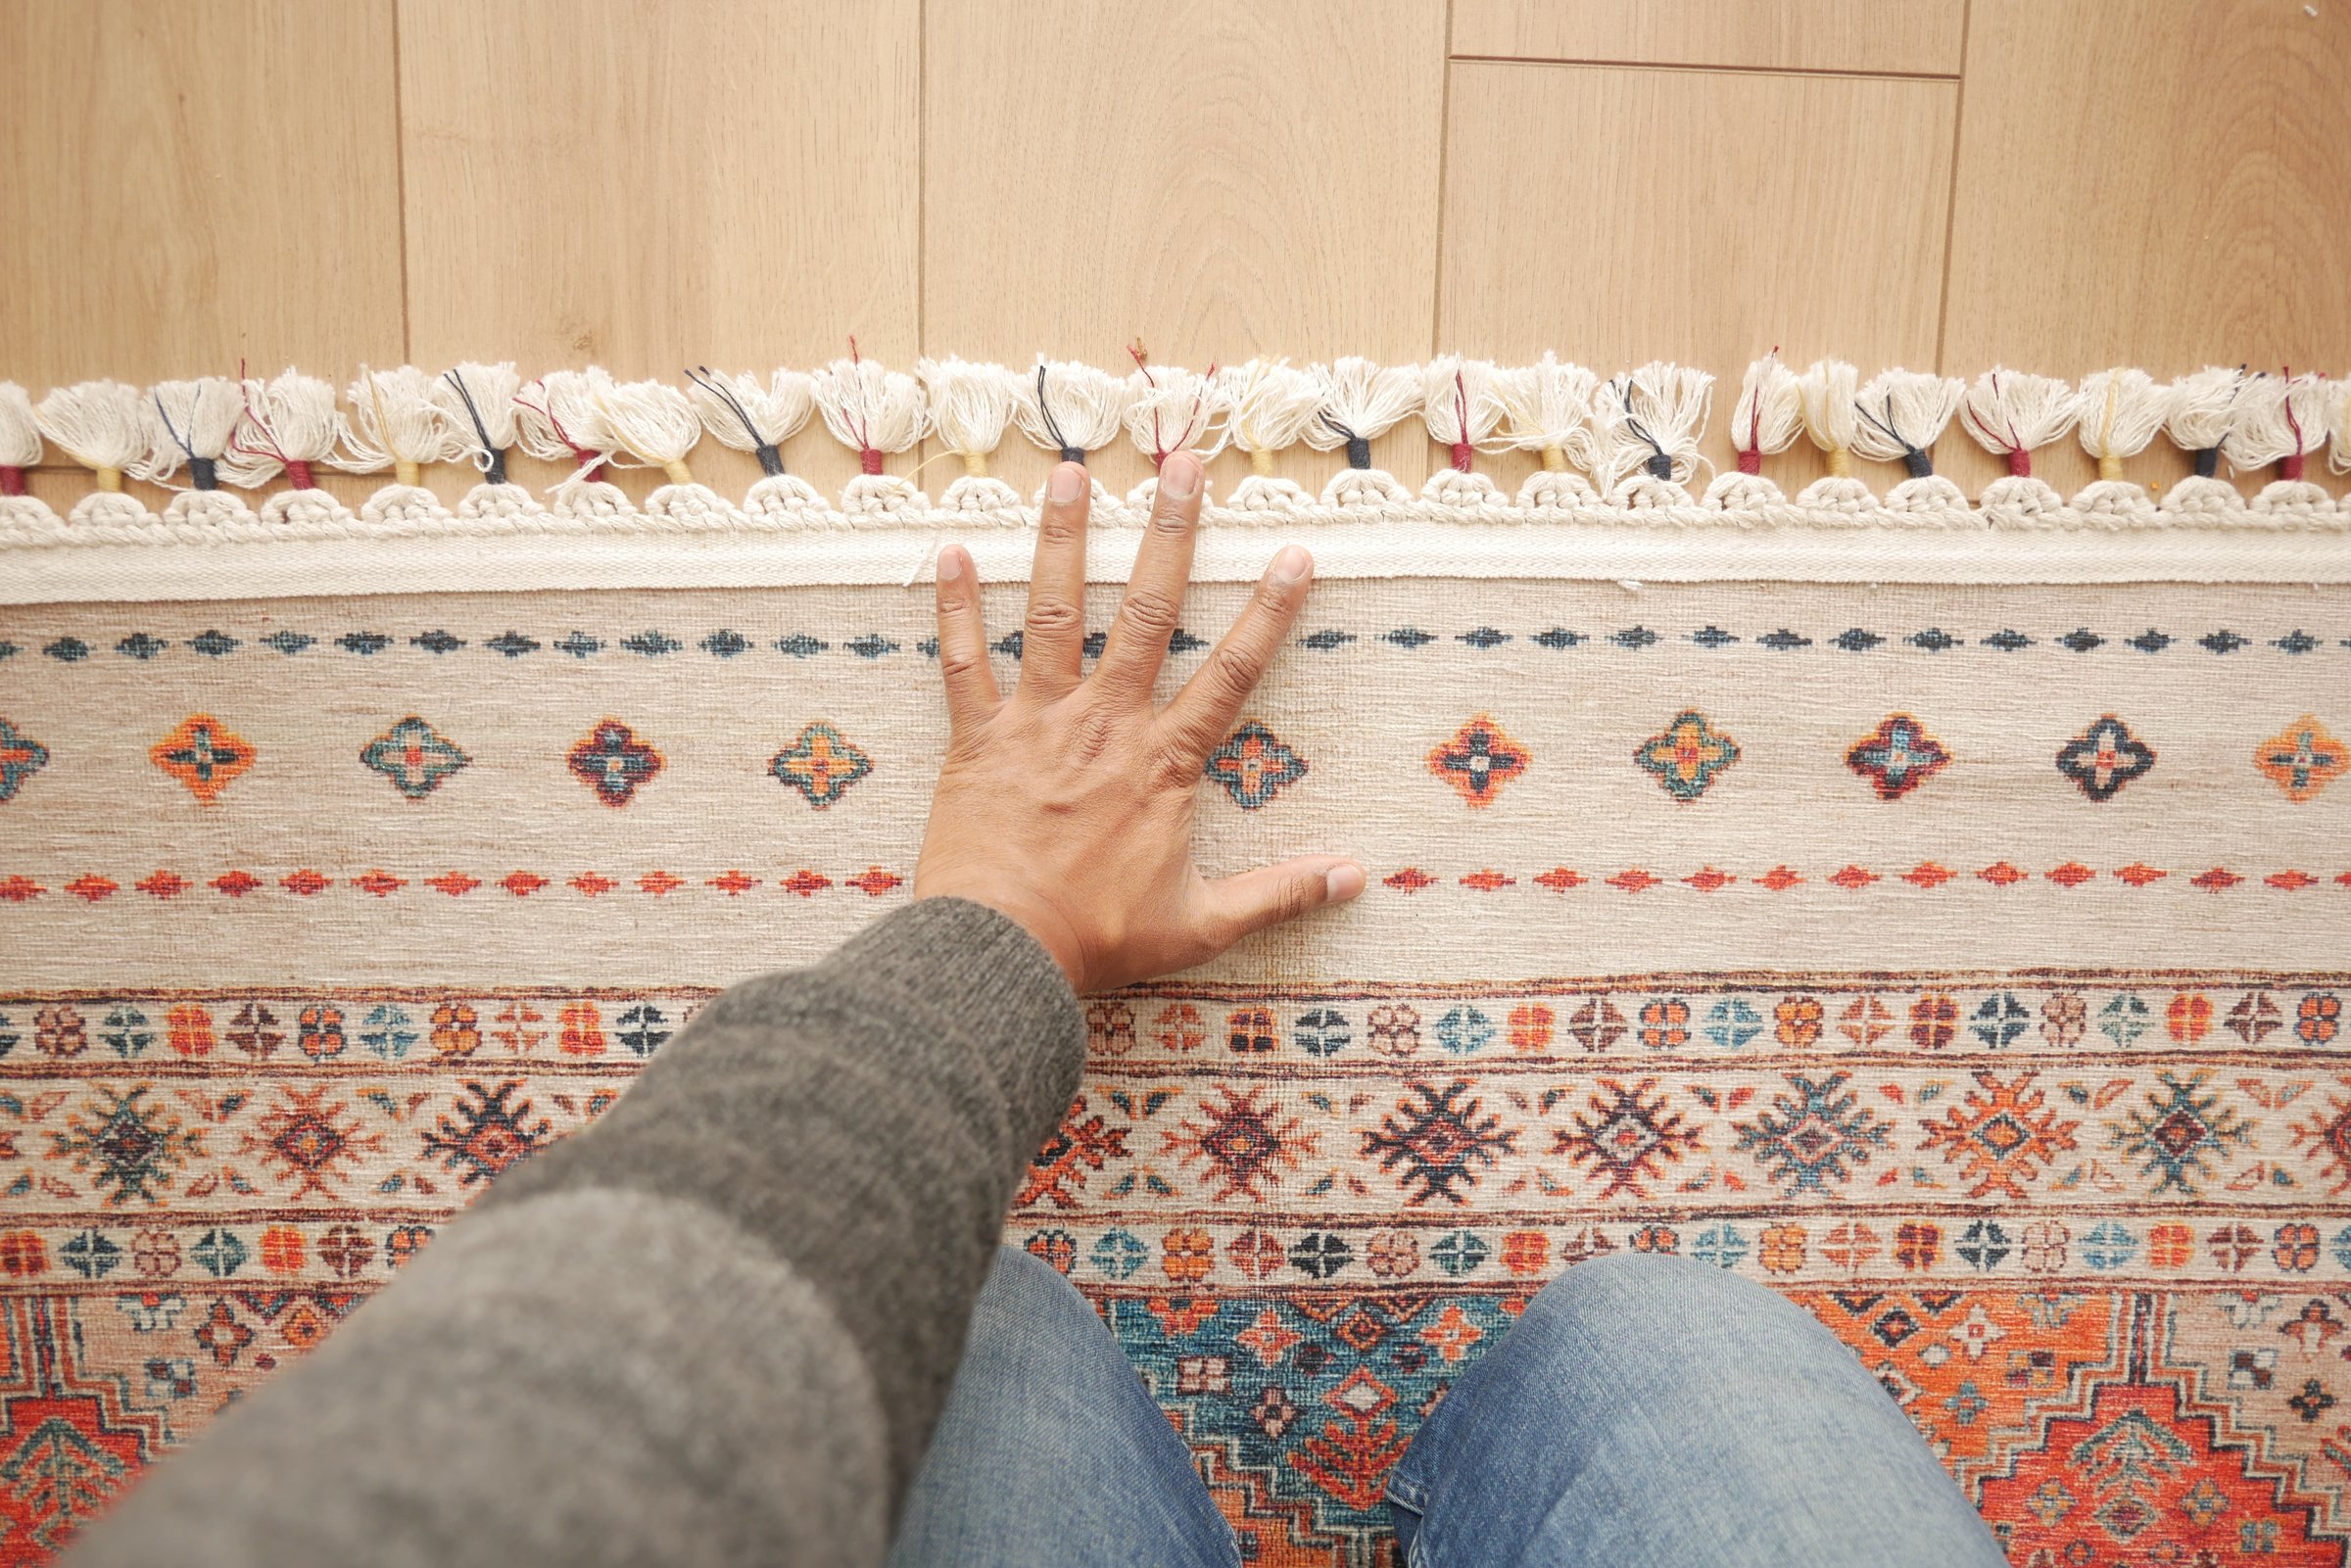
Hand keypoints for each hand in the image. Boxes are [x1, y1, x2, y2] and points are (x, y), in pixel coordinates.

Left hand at [914, 452, 1364, 992]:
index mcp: (1164, 763)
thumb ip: (1280, 894)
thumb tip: (1356, 878)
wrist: (1002, 952)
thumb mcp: (1203, 925)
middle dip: (1170, 533)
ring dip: (1062, 539)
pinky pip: (963, 663)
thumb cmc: (1098, 940)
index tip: (1294, 553)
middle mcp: (1105, 724)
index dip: (1268, 613)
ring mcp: (1037, 724)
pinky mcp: (977, 740)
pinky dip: (955, 607)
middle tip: (1184, 464)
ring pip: (1053, 614)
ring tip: (1069, 472)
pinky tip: (950, 550)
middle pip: (1146, 612)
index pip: (1231, 674)